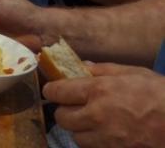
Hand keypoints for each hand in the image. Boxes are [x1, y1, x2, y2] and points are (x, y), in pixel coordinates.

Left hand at [44, 62, 164, 147]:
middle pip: (62, 118)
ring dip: (80, 130)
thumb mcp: (134, 73)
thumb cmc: (160, 94)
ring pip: (76, 137)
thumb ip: (104, 70)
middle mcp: (97, 116)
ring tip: (92, 122)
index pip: (57, 92)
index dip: (53, 90)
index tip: (54, 90)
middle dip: (65, 111)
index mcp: (98, 91)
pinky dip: (95, 142)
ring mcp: (107, 139)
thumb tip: (82, 67)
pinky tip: (106, 134)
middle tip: (74, 106)